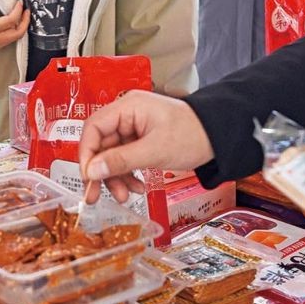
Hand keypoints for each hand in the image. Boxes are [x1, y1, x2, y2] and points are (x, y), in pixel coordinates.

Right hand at [0, 0, 28, 52]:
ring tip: (21, 16)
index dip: (18, 10)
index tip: (20, 3)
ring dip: (20, 26)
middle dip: (25, 21)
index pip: (11, 20)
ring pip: (15, 38)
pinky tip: (13, 23)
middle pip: (18, 33)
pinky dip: (14, 31)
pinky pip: (9, 40)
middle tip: (26, 11)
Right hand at [78, 91, 214, 204]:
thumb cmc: (192, 135)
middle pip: (101, 145)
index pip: (93, 128)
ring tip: (126, 196)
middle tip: (96, 196)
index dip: (86, 154)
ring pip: (112, 156)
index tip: (88, 177)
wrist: (218, 137)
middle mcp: (127, 115)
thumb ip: (121, 160)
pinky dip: (127, 175)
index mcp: (128, 107)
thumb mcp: (154, 151)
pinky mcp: (141, 141)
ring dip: (116, 178)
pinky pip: (125, 159)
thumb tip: (92, 171)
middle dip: (101, 172)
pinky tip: (137, 188)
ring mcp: (133, 128)